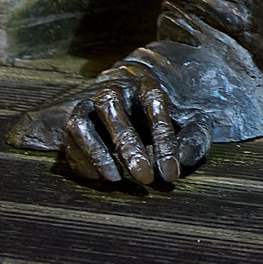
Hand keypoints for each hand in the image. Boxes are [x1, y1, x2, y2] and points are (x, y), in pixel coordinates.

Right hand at [11, 68, 209, 186]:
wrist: (111, 106)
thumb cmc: (154, 118)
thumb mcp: (183, 122)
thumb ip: (192, 137)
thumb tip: (184, 157)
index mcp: (144, 83)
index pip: (154, 104)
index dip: (164, 140)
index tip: (171, 174)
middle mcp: (113, 88)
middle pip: (114, 110)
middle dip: (129, 146)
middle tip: (145, 178)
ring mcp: (87, 101)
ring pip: (84, 123)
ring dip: (99, 153)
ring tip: (117, 179)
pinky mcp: (70, 119)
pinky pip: (71, 138)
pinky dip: (83, 159)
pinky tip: (102, 177)